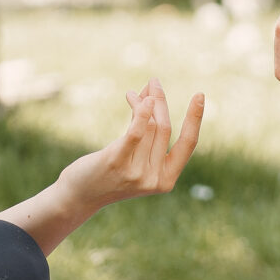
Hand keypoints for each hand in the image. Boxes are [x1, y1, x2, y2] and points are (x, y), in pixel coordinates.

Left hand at [56, 79, 204, 212]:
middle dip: (160, 101)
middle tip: (153, 82)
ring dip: (143, 102)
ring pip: (148, 127)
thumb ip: (147, 135)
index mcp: (166, 180)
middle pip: (164, 128)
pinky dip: (141, 112)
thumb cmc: (109, 174)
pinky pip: (135, 132)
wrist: (80, 196)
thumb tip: (152, 95)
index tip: (200, 94)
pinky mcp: (117, 163)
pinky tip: (138, 97)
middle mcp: (154, 179)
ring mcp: (136, 173)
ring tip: (133, 92)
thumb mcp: (134, 158)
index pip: (188, 144)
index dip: (195, 118)